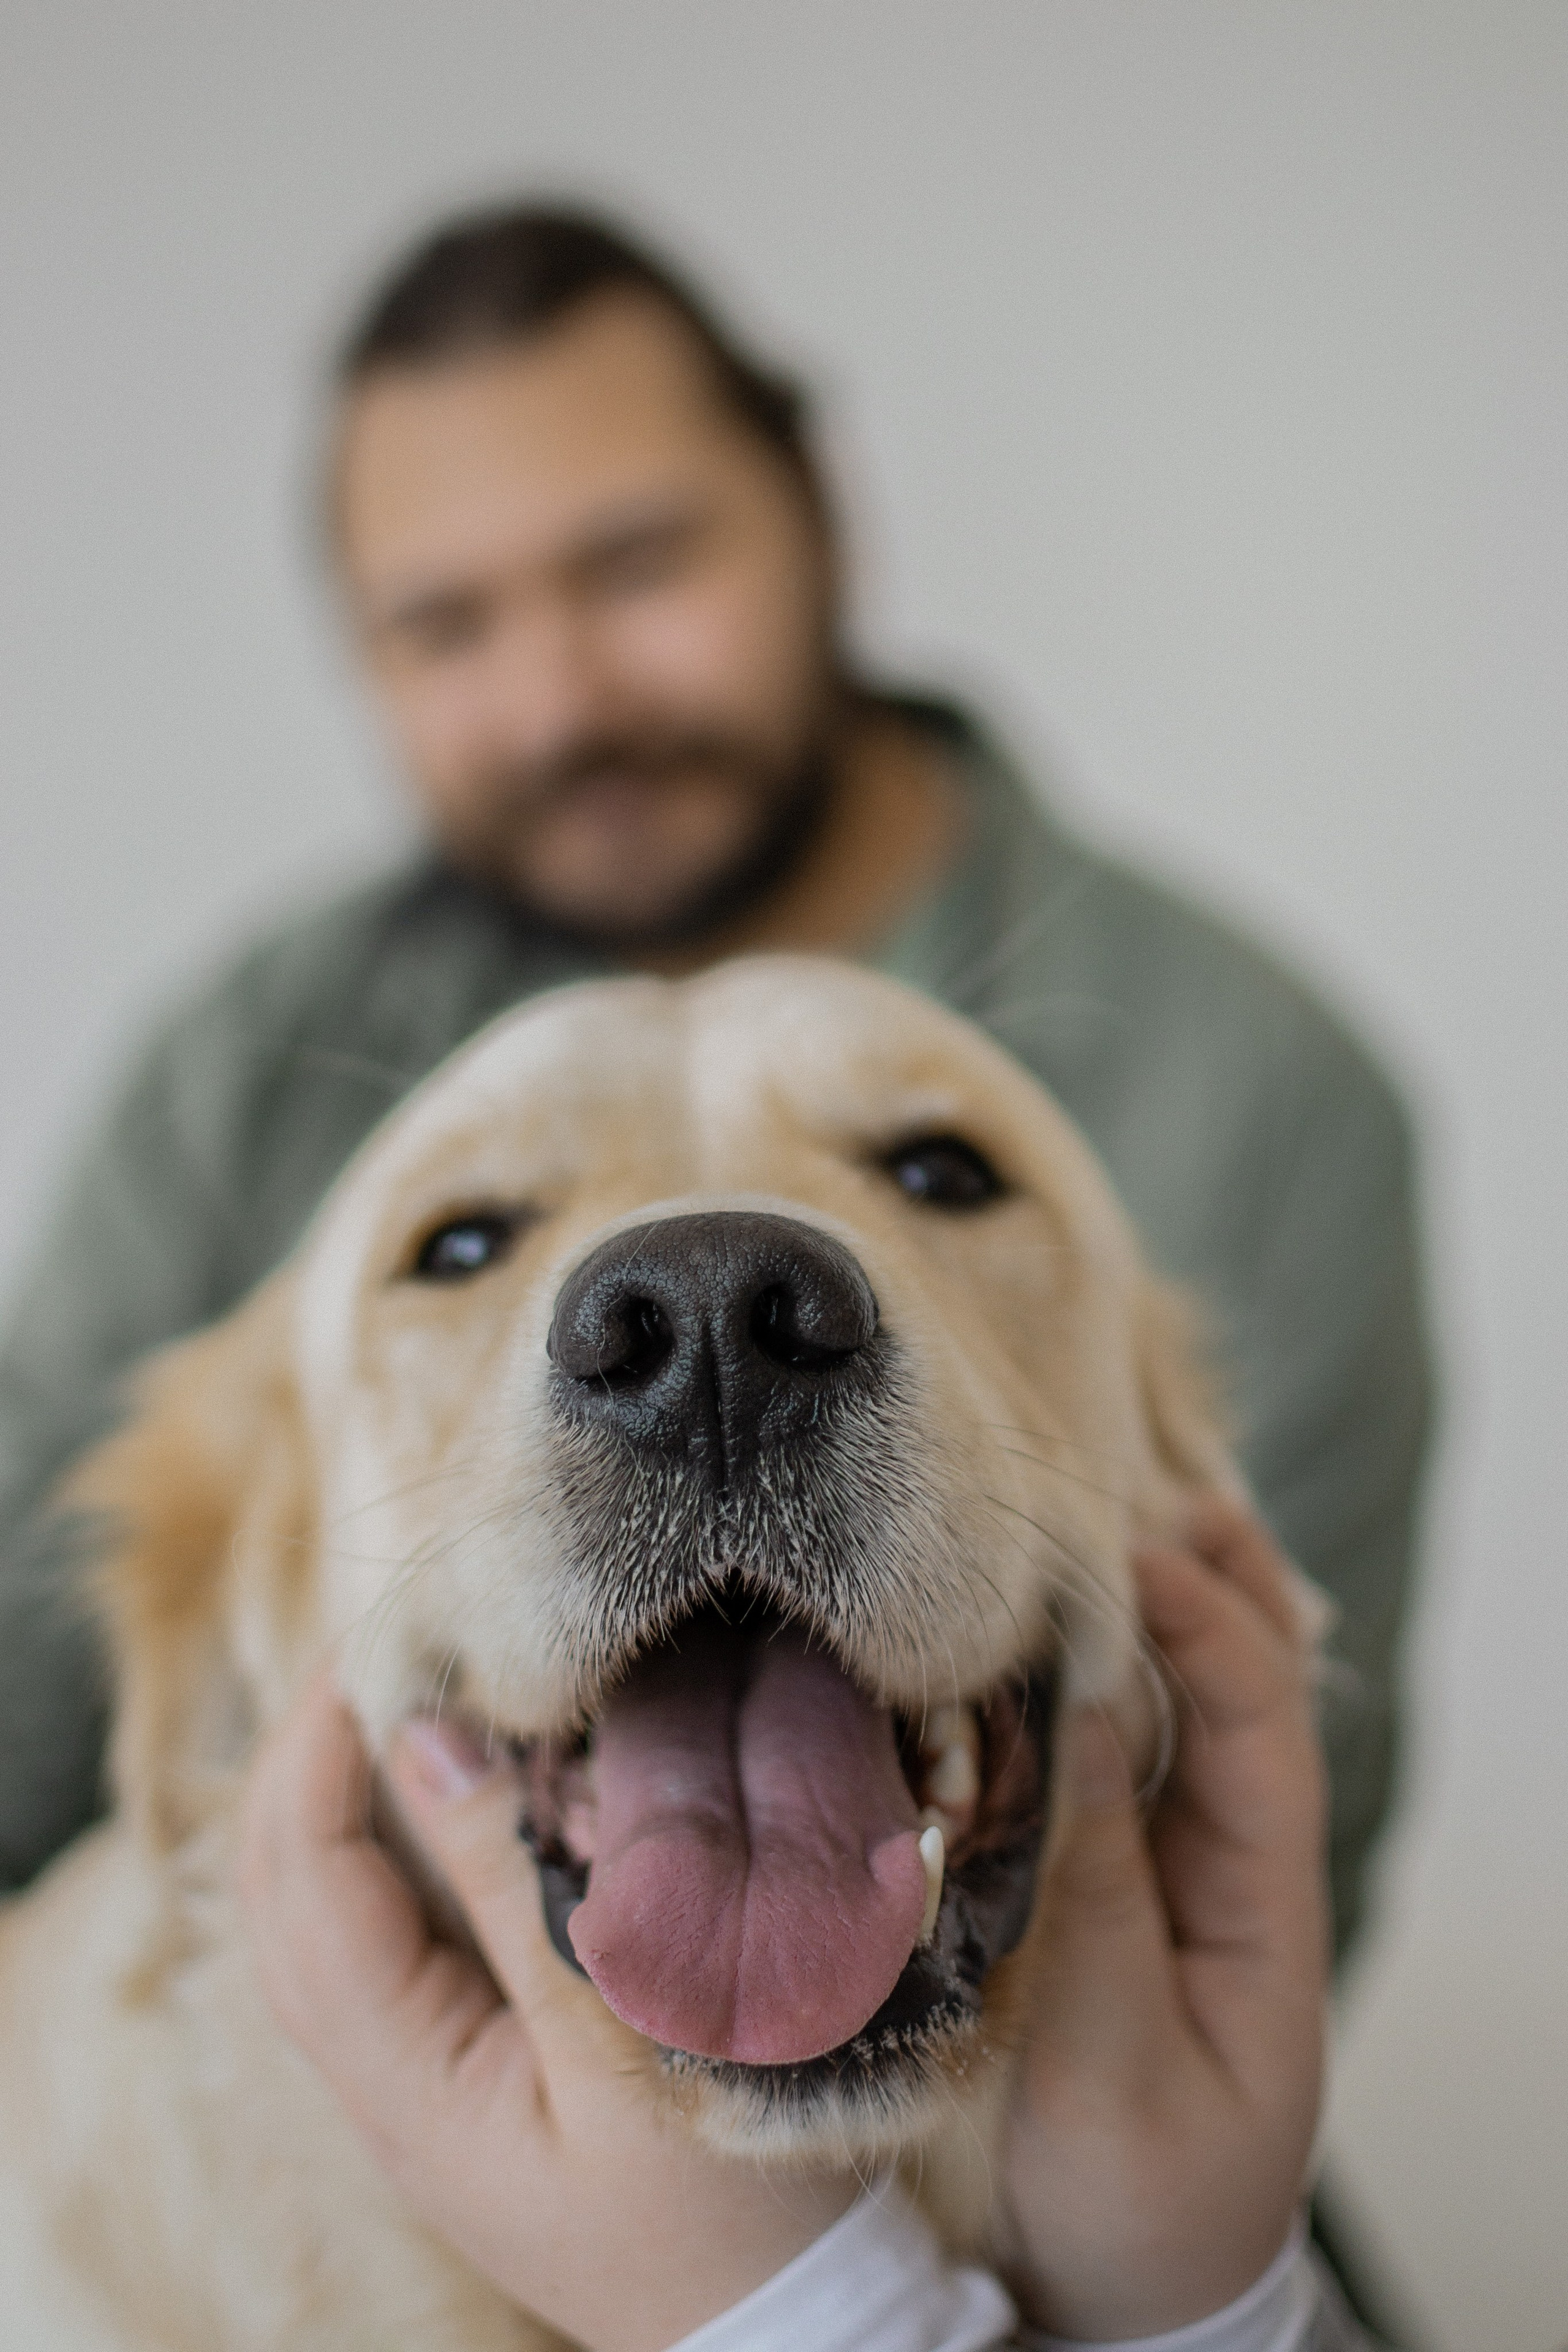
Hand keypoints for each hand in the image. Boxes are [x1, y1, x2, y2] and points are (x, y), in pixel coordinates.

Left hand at [239, 1679, 856, 2351]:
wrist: (776, 2328)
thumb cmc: (725, 2200)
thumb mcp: (631, 2034)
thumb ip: (523, 1885)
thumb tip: (430, 1737)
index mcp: (409, 2082)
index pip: (306, 1882)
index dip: (321, 1748)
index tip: (377, 1644)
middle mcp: (387, 2083)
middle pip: (285, 1895)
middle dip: (313, 1758)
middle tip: (382, 1649)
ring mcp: (423, 2083)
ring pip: (328, 1916)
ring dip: (347, 1797)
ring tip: (409, 1698)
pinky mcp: (470, 2074)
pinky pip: (388, 1939)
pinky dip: (396, 1846)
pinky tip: (459, 1793)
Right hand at [1002, 1499, 1328, 2337]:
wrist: (1122, 2296)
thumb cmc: (1129, 2201)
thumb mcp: (1114, 2070)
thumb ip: (1097, 1901)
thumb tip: (1076, 1721)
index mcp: (1264, 1908)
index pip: (1261, 1724)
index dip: (1208, 1625)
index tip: (1130, 1553)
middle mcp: (1235, 1864)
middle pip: (1254, 1683)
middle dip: (1213, 1574)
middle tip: (1134, 1481)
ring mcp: (1181, 1864)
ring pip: (1198, 1700)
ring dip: (1172, 1600)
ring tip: (1115, 1507)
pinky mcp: (1117, 1875)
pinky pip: (1130, 1744)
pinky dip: (1110, 1661)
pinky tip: (1062, 1612)